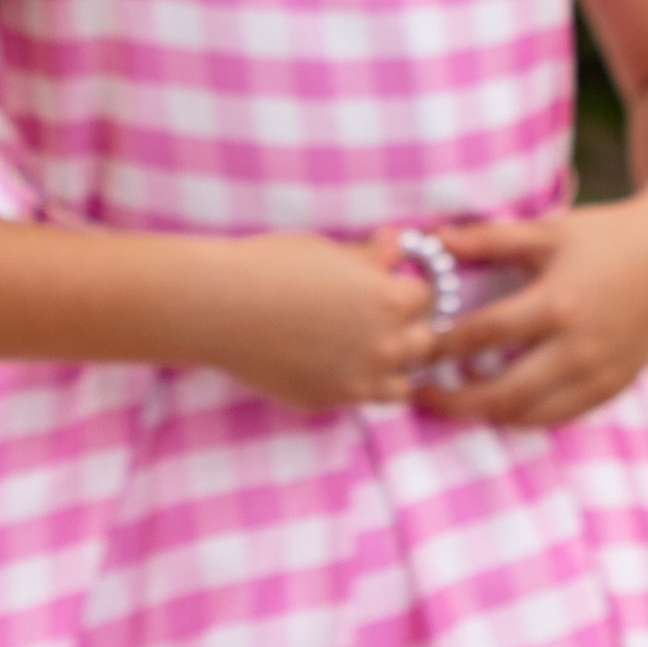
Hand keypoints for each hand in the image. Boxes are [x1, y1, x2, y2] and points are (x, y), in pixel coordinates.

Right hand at [199, 229, 437, 409]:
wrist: (221, 308)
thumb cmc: (273, 267)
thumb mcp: (329, 252)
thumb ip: (370, 257)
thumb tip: (395, 245)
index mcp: (391, 301)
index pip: (426, 298)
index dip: (406, 288)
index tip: (387, 285)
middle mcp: (385, 346)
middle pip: (423, 343)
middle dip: (407, 328)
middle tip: (378, 318)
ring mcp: (358, 381)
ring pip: (401, 384)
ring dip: (392, 367)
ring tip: (365, 349)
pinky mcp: (329, 401)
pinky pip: (360, 398)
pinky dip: (356, 384)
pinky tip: (332, 363)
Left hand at [416, 199, 647, 426]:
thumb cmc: (605, 237)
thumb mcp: (547, 231)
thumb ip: (488, 239)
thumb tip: (432, 239)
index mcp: (557, 304)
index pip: (482, 336)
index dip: (439, 347)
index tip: (413, 349)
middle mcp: (578, 348)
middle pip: (502, 393)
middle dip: (454, 401)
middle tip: (419, 395)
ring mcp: (599, 374)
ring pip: (530, 416)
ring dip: (487, 413)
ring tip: (456, 401)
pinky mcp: (613, 387)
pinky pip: (560, 416)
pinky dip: (525, 416)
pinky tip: (500, 403)